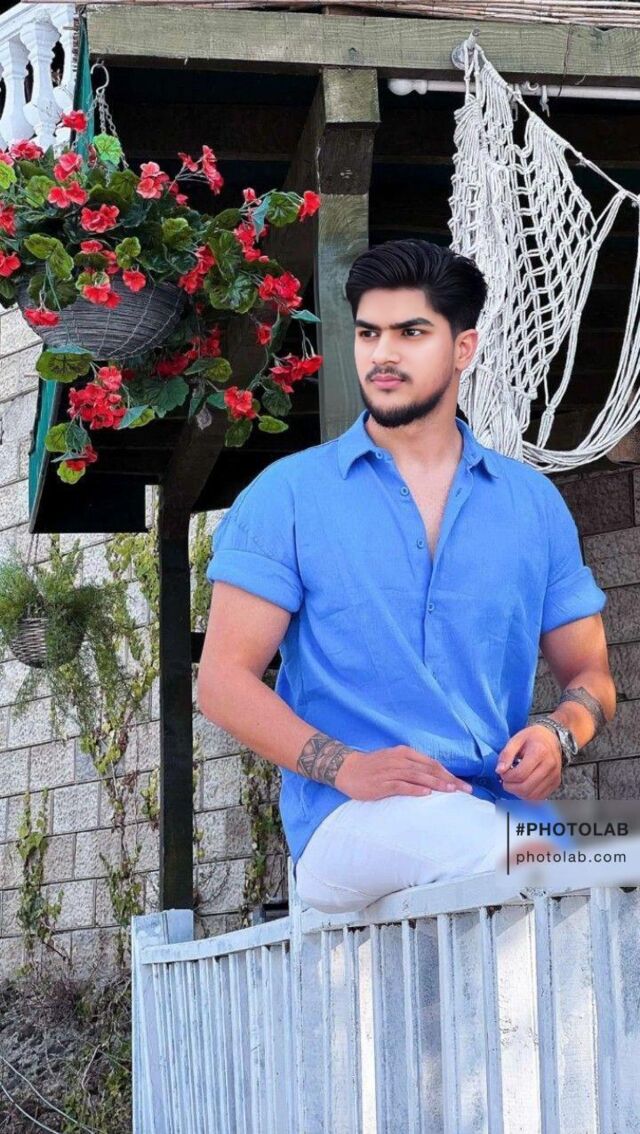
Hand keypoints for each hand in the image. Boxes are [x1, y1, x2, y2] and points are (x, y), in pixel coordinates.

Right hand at [334, 745, 473, 801]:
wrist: (347, 769)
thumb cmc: (373, 767)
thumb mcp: (394, 761)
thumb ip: (412, 767)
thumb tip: (433, 777)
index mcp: (405, 753)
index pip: (432, 764)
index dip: (448, 773)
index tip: (462, 784)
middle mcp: (400, 760)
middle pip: (429, 770)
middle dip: (449, 780)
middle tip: (465, 790)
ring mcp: (391, 771)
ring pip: (418, 776)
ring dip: (436, 783)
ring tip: (450, 790)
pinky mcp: (382, 783)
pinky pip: (401, 785)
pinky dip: (415, 789)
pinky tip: (426, 794)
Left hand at [495, 725, 562, 799]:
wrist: (551, 738)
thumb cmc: (532, 738)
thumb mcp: (516, 740)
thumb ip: (506, 754)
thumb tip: (499, 771)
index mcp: (539, 752)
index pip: (520, 774)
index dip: (507, 777)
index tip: (502, 772)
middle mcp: (550, 765)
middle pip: (526, 787)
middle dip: (510, 788)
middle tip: (505, 781)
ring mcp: (554, 776)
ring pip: (532, 796)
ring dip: (518, 794)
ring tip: (513, 784)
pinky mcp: (556, 783)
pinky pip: (540, 797)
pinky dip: (528, 796)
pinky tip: (522, 787)